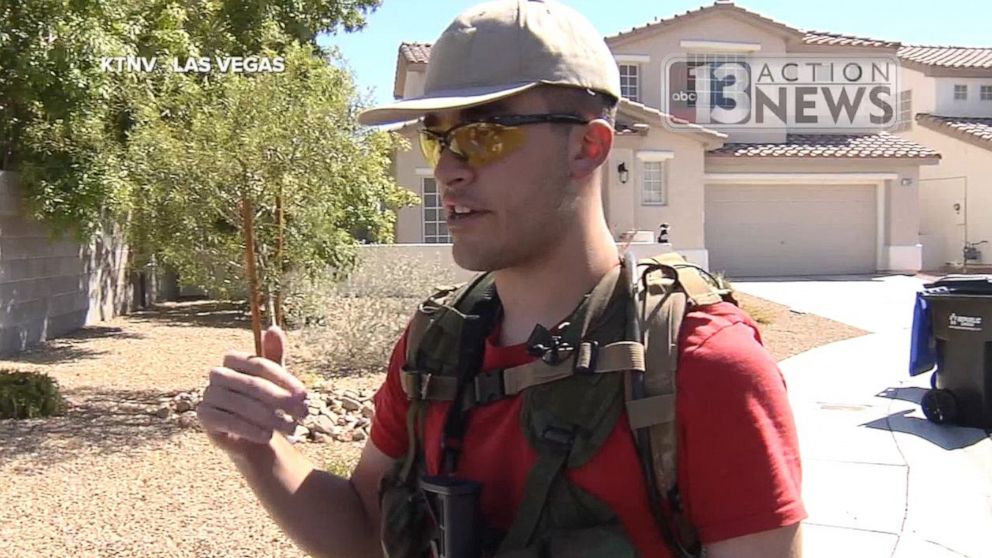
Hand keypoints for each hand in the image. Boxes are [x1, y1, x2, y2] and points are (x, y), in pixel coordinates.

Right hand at [197, 325, 308, 453]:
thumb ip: (275, 355)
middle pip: (252, 385)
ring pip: (241, 404)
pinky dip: (250, 429)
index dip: (285, 379)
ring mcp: (208, 395)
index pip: (260, 365)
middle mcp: (217, 374)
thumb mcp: (276, 380)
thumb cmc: (266, 403)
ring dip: (270, 417)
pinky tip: (267, 436)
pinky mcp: (204, 417)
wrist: (251, 436)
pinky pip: (228, 421)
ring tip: (291, 427)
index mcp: (233, 359)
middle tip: (304, 413)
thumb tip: (273, 328)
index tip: (305, 395)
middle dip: (281, 400)